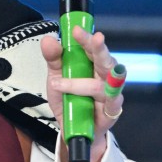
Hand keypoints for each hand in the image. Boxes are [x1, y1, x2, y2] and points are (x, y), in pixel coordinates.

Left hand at [40, 27, 125, 161]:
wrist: (74, 130)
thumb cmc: (70, 100)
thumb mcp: (56, 78)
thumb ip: (53, 59)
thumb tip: (49, 39)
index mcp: (92, 65)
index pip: (92, 47)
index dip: (86, 38)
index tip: (76, 30)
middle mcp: (106, 76)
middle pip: (106, 60)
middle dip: (99, 49)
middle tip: (94, 38)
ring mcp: (111, 94)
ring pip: (104, 83)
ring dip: (81, 83)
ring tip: (59, 84)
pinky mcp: (113, 111)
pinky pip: (111, 103)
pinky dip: (100, 100)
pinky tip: (90, 99)